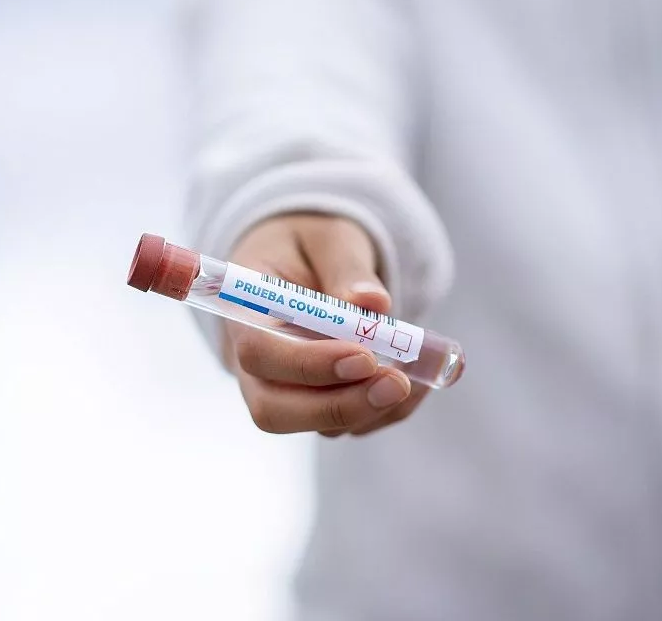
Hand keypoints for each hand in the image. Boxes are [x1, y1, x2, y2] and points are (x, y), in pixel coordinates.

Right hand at [224, 214, 429, 436]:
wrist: (308, 258)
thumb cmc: (309, 243)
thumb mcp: (329, 237)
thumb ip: (347, 267)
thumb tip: (372, 304)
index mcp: (243, 312)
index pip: (258, 352)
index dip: (307, 364)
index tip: (363, 357)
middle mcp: (255, 363)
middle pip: (274, 410)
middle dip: (340, 406)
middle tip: (396, 384)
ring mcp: (285, 391)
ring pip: (319, 425)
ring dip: (373, 408)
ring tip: (418, 372)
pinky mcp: (320, 405)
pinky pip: (354, 424)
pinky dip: (390, 411)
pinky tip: (418, 380)